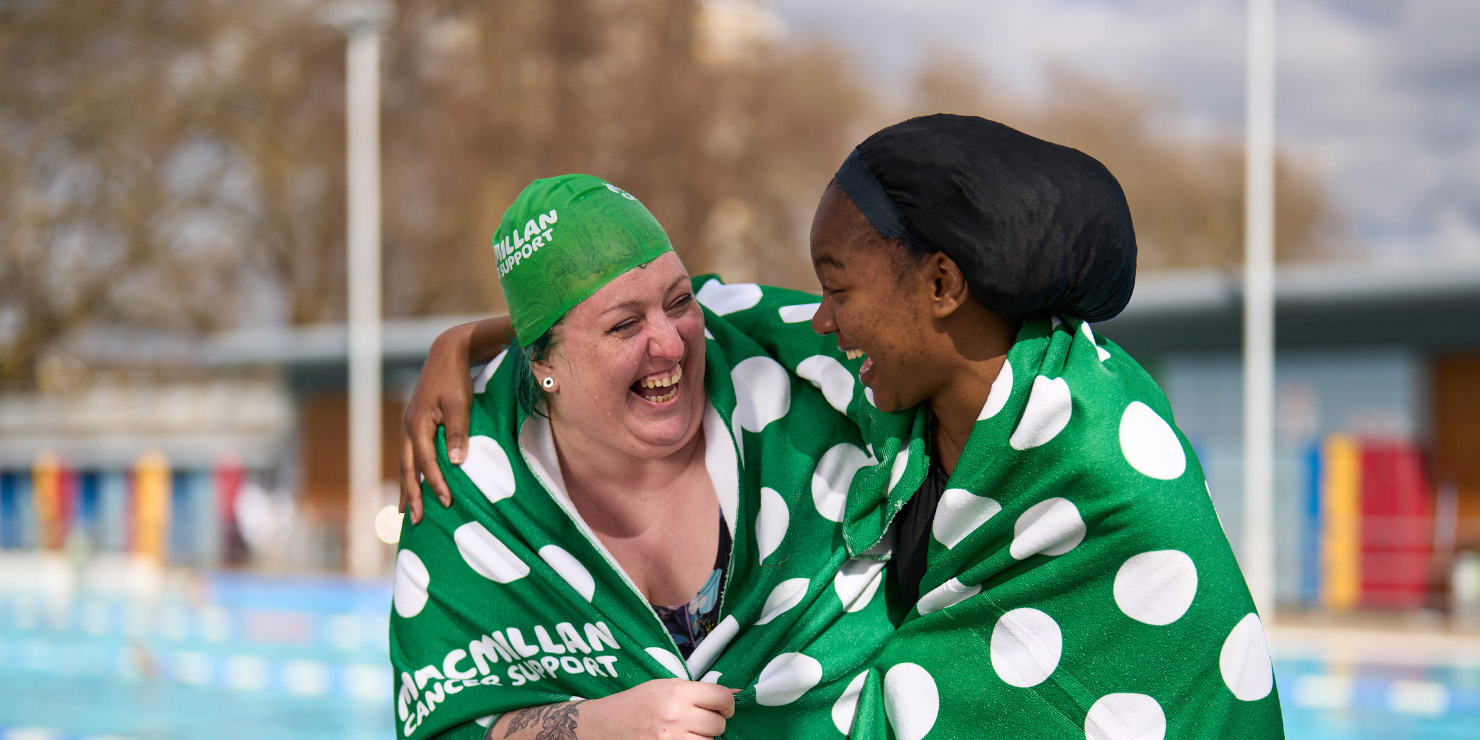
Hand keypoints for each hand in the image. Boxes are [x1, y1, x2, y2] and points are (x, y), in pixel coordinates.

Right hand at [398, 316, 515, 523]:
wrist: (447, 353)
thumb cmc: (456, 379)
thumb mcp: (460, 403)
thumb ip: (458, 432)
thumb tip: (454, 462)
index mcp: (418, 424)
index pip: (426, 461)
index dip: (436, 483)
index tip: (446, 502)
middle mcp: (409, 427)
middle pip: (408, 468)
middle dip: (412, 495)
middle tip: (415, 521)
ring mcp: (409, 425)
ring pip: (406, 463)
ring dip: (407, 487)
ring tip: (406, 511)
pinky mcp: (415, 424)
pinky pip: (410, 454)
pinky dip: (411, 472)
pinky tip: (413, 483)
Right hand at [577, 679, 737, 739]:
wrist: (605, 726)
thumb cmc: (636, 704)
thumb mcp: (665, 686)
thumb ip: (698, 690)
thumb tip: (735, 694)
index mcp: (677, 693)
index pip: (722, 697)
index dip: (727, 704)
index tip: (722, 708)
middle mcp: (676, 717)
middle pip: (718, 724)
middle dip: (713, 723)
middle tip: (699, 721)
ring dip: (704, 739)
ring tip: (688, 733)